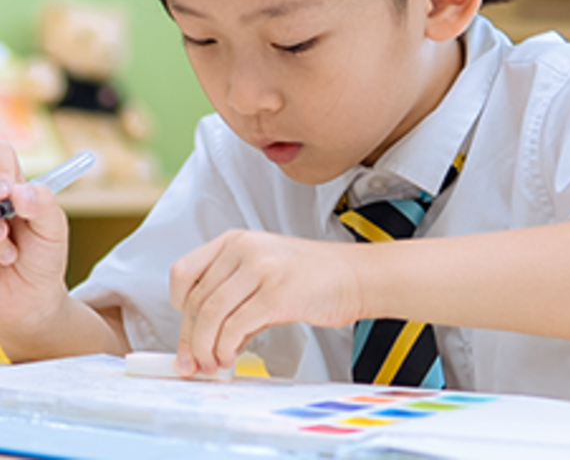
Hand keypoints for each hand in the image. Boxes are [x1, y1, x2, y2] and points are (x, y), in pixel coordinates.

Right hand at [0, 143, 70, 357]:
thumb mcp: (54, 230)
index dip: (0, 168)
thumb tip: (22, 191)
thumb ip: (44, 205)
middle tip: (5, 228)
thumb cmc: (43, 259)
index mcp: (11, 187)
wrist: (29, 303)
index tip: (9, 190)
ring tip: (9, 253)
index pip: (1, 154)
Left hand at [170, 230, 362, 376]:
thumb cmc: (311, 278)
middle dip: (190, 340)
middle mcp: (243, 248)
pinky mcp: (276, 293)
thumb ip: (232, 300)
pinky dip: (225, 350)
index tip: (186, 333)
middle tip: (193, 364)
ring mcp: (261, 268)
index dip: (177, 308)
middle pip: (196, 300)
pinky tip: (232, 359)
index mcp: (235, 240)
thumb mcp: (264, 276)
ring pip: (210, 315)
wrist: (355, 276)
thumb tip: (202, 344)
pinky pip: (234, 327)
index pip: (184, 272)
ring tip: (213, 365)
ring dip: (205, 349)